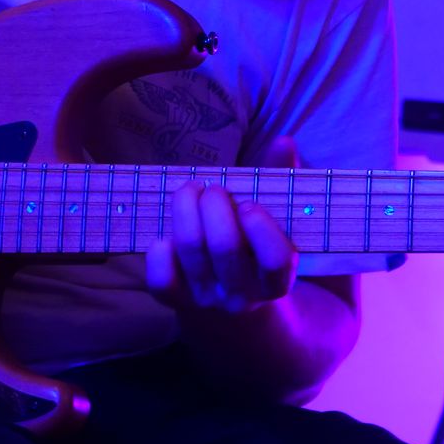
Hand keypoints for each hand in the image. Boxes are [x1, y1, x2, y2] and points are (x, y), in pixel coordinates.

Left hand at [145, 138, 299, 314]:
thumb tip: (284, 142)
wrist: (231, 293)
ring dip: (185, 209)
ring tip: (190, 190)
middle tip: (213, 188)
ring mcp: (208, 299)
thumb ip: (283, 180)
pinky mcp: (177, 300)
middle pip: (225, 247)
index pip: (275, 261)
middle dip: (214, 205)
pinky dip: (159, 252)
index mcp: (276, 281)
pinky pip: (162, 281)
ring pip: (191, 251)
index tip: (249, 204)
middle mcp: (243, 296)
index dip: (261, 228)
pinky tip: (166, 232)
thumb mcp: (275, 217)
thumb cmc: (255, 243)